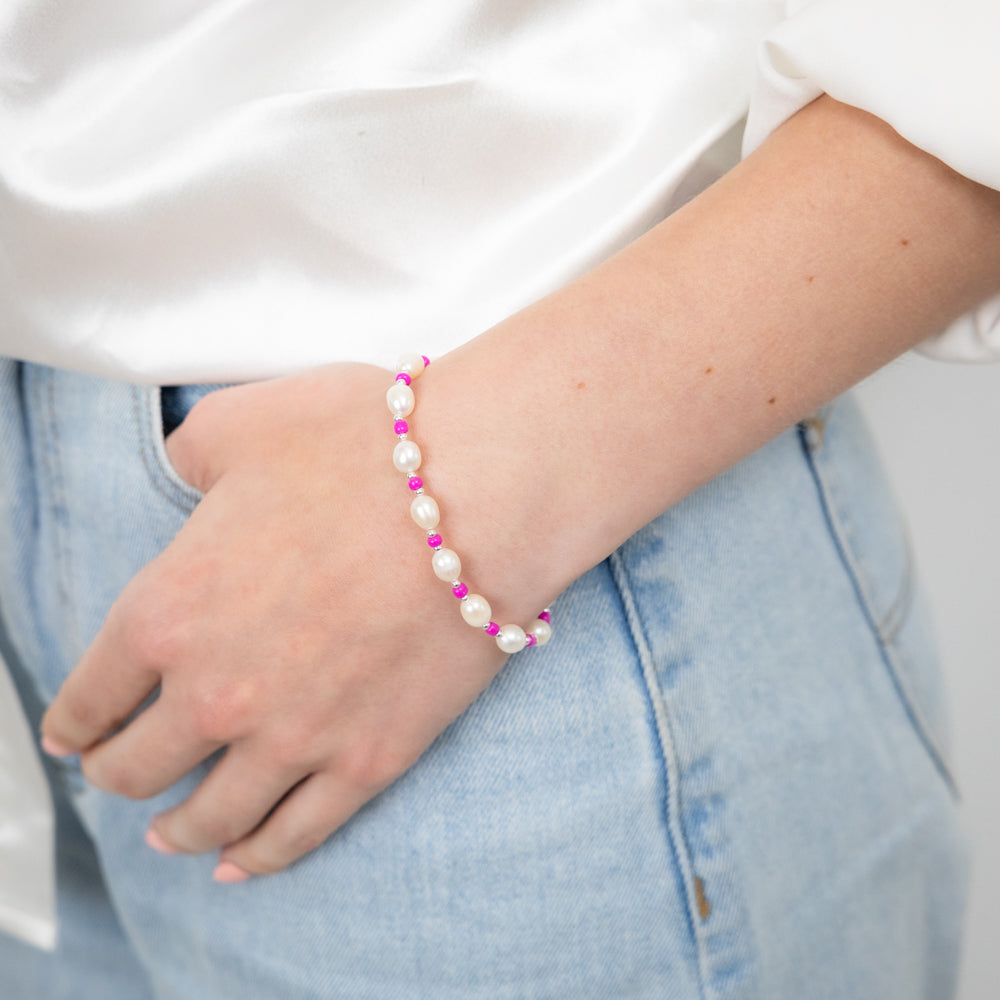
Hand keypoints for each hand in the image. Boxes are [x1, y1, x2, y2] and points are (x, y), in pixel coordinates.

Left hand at [40, 363, 522, 879]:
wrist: (479, 493)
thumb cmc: (364, 449)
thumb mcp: (244, 424)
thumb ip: (191, 455)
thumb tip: (189, 475)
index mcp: (168, 610)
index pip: (91, 693)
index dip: (73, 721)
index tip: (74, 733)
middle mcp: (215, 692)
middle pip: (138, 768)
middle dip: (118, 775)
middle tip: (120, 772)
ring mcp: (294, 738)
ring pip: (209, 817)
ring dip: (177, 831)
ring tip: (170, 833)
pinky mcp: (368, 760)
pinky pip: (297, 833)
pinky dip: (259, 857)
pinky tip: (241, 863)